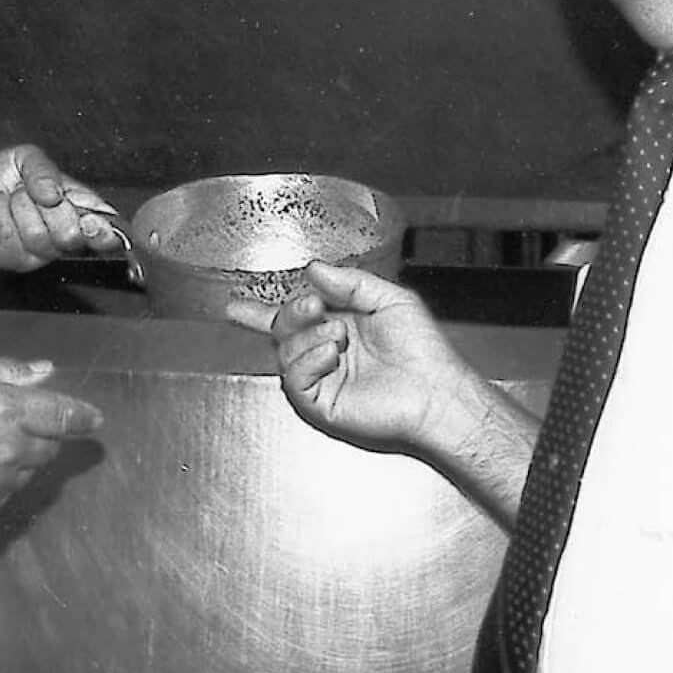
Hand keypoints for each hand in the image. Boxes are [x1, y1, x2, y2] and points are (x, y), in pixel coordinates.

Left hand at [0, 145, 123, 271]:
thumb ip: (44, 170)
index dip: (105, 231)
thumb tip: (55, 193)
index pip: (105, 228)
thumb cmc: (1, 174)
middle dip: (50, 209)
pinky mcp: (13, 260)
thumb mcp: (26, 158)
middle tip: (35, 194)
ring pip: (39, 236)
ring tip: (10, 197)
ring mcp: (39, 252)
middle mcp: (62, 235)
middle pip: (72, 235)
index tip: (94, 223)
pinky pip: (11, 239)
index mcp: (77, 209)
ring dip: (18, 207)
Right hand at [0, 348, 103, 511]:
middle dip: (42, 432)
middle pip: (50, 446)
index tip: (95, 420)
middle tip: (12, 420)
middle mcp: (8, 448)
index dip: (83, 417)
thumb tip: (46, 372)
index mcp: (6, 409)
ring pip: (30, 470)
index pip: (62, 416)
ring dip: (22, 455)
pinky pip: (7, 490)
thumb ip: (6, 371)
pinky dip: (1, 477)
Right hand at [226, 261, 480, 452]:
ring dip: (307, 337)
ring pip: (284, 353)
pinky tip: (330, 354)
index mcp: (338, 325)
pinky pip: (295, 380)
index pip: (292, 317)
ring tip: (338, 335)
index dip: (260, 312)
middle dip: (290, 314)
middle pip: (281, 330)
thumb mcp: (389, 299)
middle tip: (311, 307)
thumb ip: (349, 282)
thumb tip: (314, 268)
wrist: (437, 390)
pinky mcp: (321, 404)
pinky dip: (307, 361)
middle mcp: (324, 352)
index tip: (235, 305)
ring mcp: (321, 379)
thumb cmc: (424, 351)